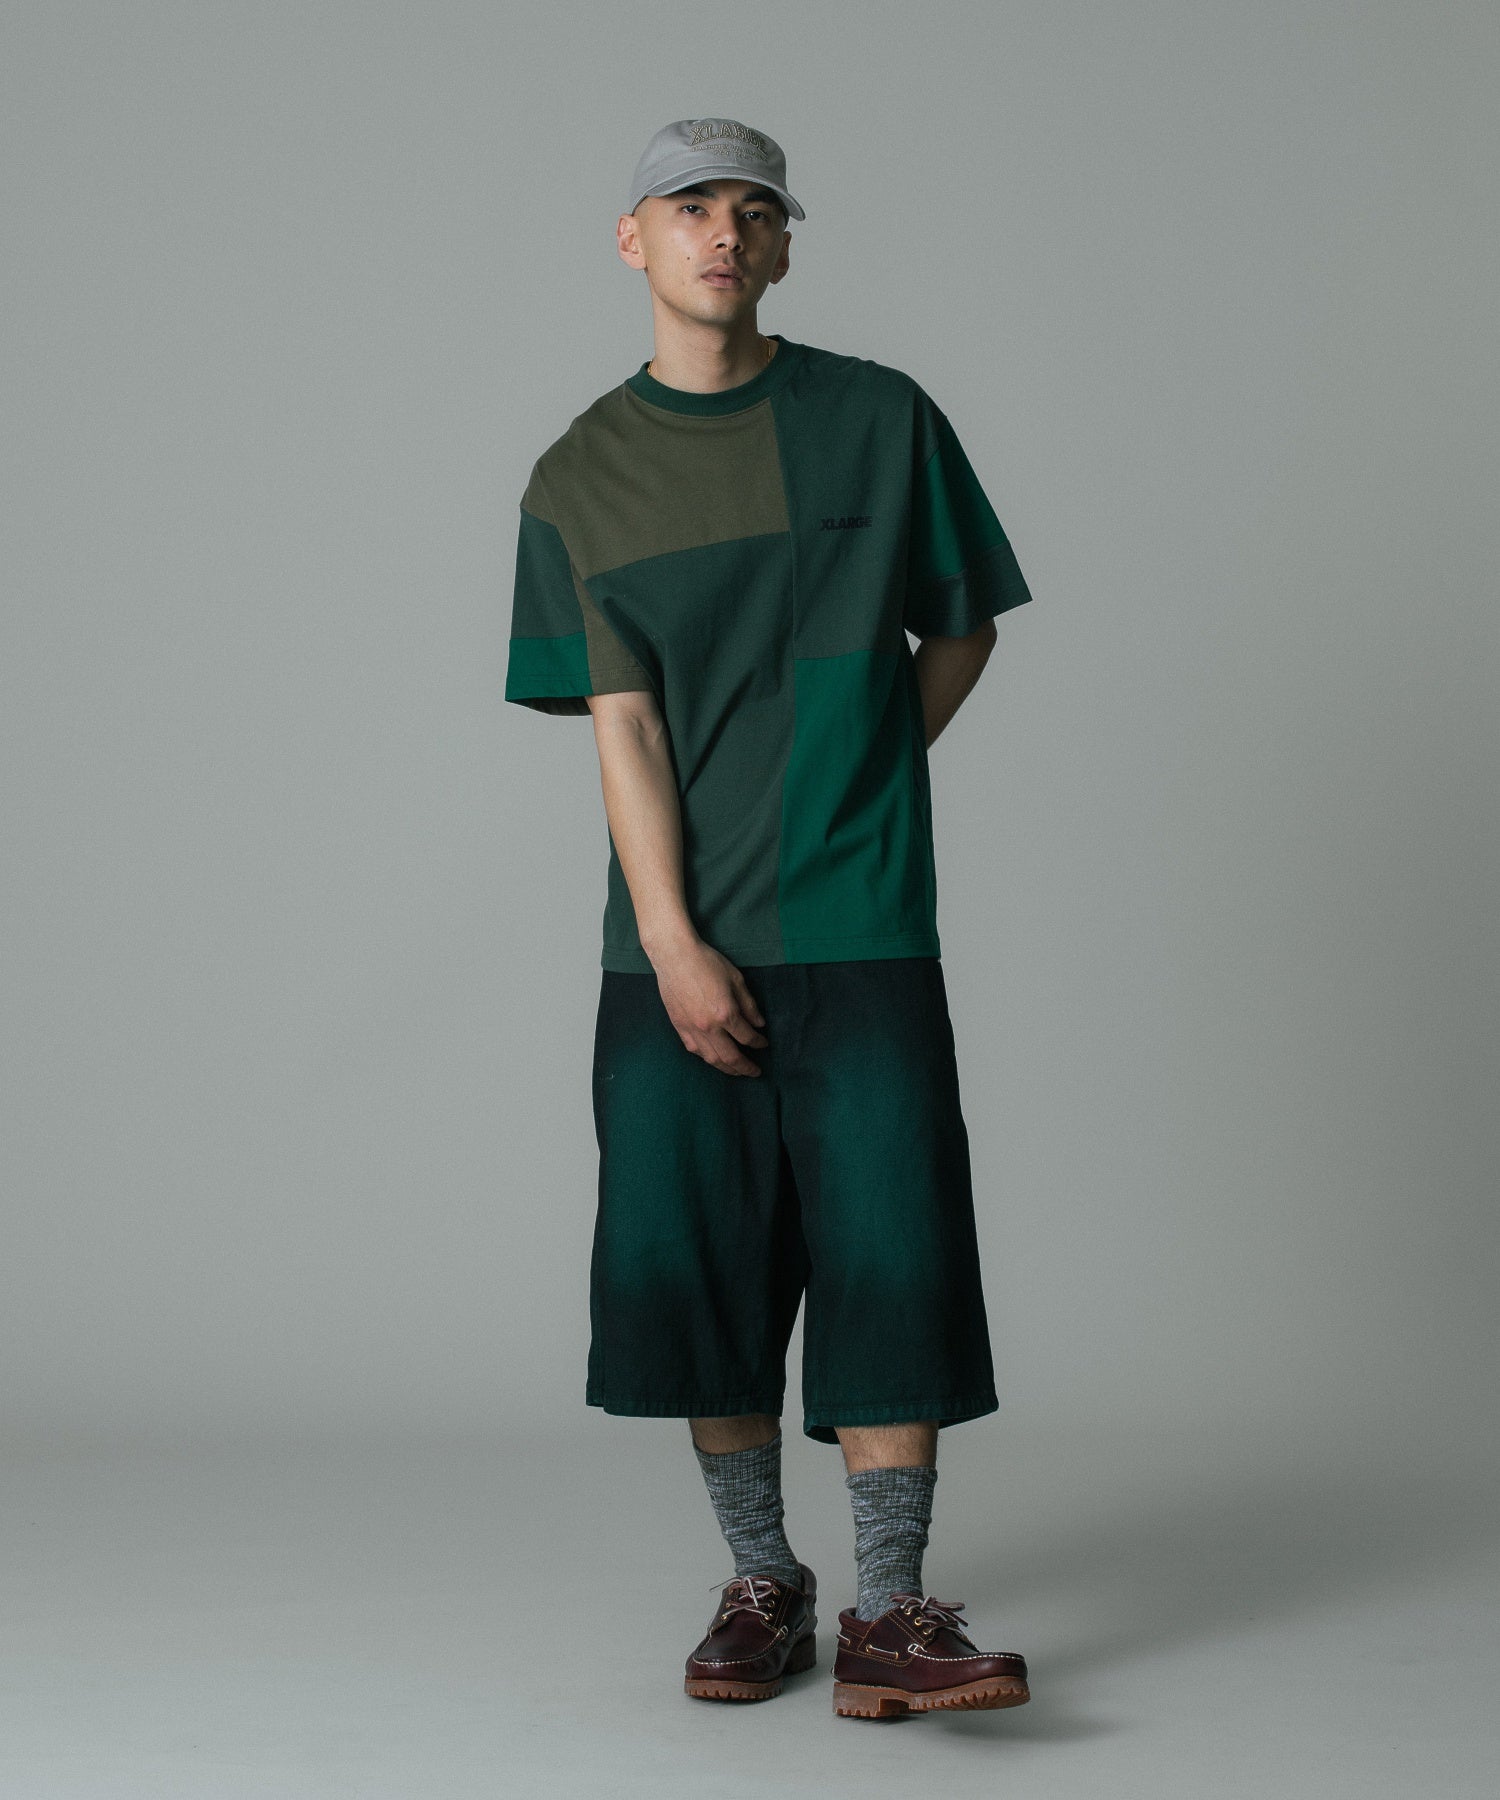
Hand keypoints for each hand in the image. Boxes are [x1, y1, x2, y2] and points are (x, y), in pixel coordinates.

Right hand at [651, 937, 768, 1075]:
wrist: (674, 957)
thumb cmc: (707, 963)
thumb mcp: (736, 979)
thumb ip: (749, 1005)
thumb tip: (759, 1024)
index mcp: (725, 1013)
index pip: (747, 1037)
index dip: (758, 1042)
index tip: (764, 1044)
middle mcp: (708, 1027)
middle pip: (731, 1056)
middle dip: (745, 1067)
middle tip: (755, 1072)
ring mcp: (692, 1029)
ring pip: (711, 1058)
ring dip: (726, 1068)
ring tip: (736, 1071)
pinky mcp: (679, 1027)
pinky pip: (695, 1050)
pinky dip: (707, 1058)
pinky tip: (714, 1059)